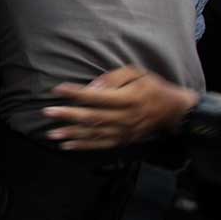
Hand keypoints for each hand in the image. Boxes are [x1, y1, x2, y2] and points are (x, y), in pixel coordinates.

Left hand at [43, 66, 198, 150]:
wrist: (173, 111)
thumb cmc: (152, 87)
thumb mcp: (137, 73)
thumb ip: (114, 78)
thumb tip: (92, 87)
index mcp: (128, 98)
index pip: (98, 97)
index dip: (77, 93)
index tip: (58, 89)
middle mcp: (125, 117)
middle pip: (93, 118)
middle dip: (68, 115)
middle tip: (47, 112)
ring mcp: (124, 131)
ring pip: (94, 134)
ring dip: (71, 134)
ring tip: (52, 133)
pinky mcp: (123, 140)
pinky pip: (101, 145)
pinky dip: (83, 146)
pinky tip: (67, 145)